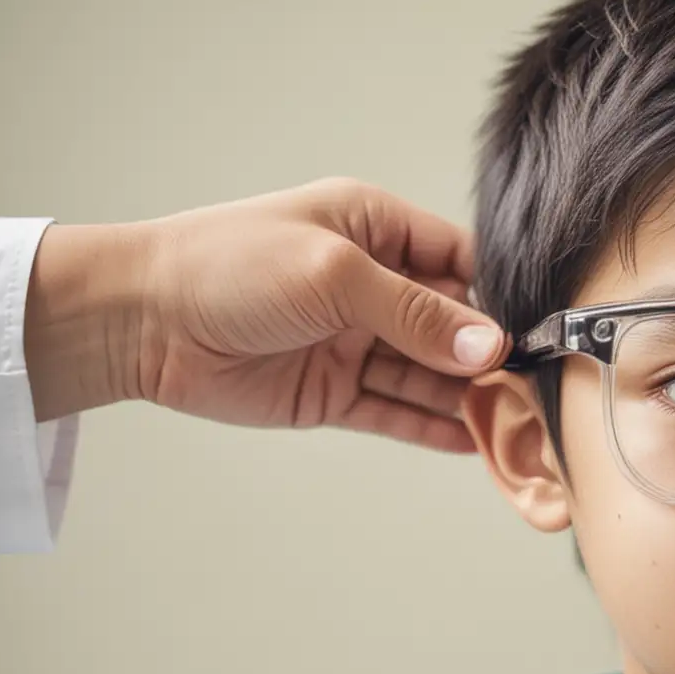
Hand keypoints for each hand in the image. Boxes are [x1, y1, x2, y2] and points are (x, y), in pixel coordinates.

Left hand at [24, 179, 506, 451]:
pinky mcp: (333, 391)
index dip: (497, 296)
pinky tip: (474, 444)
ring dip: (468, 399)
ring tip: (518, 426)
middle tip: (535, 390)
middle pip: (452, 324)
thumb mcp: (333, 274)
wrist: (139, 320)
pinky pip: (397, 411)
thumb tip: (488, 347)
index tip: (535, 333)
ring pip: (429, 374)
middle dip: (489, 356)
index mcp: (375, 228)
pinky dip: (434, 428)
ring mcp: (353, 341)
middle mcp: (371, 284)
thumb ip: (415, 313)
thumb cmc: (226, 266)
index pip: (460, 261)